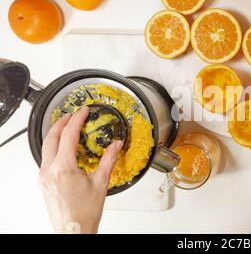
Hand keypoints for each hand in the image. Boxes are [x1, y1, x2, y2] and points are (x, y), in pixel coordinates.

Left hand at [38, 107, 122, 233]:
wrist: (73, 230)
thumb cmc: (85, 213)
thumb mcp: (101, 183)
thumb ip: (108, 160)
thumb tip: (116, 145)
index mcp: (63, 168)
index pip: (68, 135)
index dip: (77, 120)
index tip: (83, 111)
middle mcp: (49, 171)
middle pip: (51, 137)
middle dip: (61, 122)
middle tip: (72, 114)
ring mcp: (43, 176)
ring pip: (46, 147)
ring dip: (56, 135)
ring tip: (67, 128)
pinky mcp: (43, 182)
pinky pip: (46, 158)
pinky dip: (54, 148)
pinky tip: (64, 149)